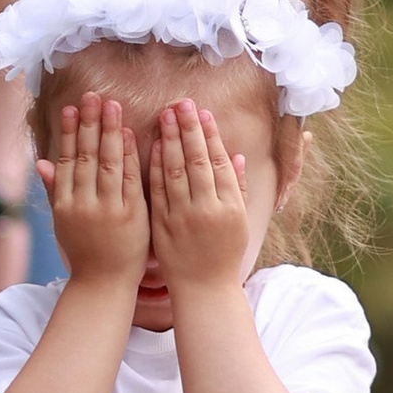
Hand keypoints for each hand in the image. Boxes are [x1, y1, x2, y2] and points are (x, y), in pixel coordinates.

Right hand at [40, 96, 147, 299]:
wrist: (104, 284)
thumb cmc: (84, 252)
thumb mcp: (63, 221)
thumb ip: (54, 190)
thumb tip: (40, 163)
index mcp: (65, 203)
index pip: (67, 160)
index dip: (70, 132)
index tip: (71, 107)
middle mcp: (84, 203)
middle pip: (87, 156)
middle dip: (89, 123)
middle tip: (92, 95)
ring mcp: (108, 209)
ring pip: (107, 163)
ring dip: (109, 131)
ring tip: (110, 105)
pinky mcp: (131, 215)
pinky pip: (130, 179)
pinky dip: (128, 155)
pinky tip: (128, 133)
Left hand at [146, 100, 253, 300]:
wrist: (203, 289)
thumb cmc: (224, 254)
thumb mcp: (241, 221)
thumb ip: (238, 187)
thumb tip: (237, 156)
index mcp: (230, 207)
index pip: (220, 163)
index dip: (211, 136)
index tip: (204, 113)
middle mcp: (207, 209)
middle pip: (197, 161)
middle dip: (188, 130)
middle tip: (181, 103)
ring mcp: (183, 217)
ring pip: (175, 172)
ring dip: (169, 141)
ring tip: (166, 115)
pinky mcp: (162, 226)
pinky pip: (158, 191)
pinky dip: (155, 167)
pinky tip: (152, 145)